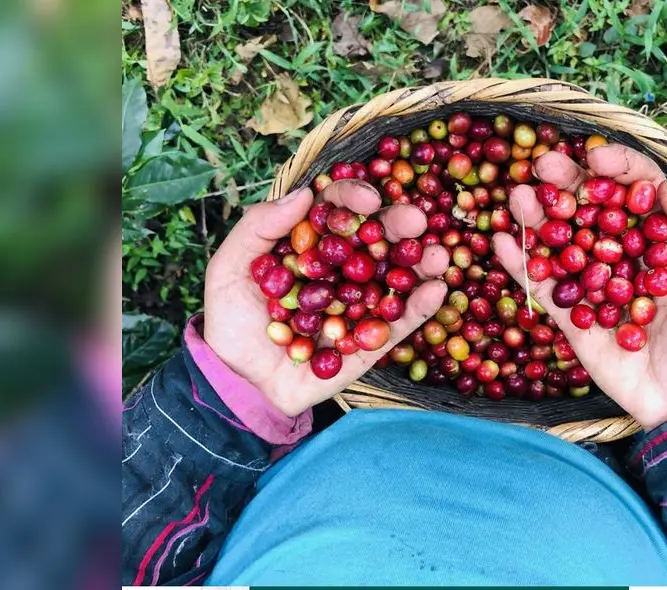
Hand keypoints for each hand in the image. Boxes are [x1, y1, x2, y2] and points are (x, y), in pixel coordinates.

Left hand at [204, 180, 448, 416]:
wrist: (239, 384)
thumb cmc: (232, 324)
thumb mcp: (228, 269)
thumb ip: (258, 228)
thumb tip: (305, 194)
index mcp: (310, 244)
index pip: (335, 212)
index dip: (352, 199)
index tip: (365, 199)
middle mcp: (341, 269)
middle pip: (375, 238)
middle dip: (398, 225)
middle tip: (415, 219)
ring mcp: (360, 304)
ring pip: (396, 277)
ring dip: (421, 264)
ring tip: (438, 255)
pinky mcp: (371, 341)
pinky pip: (399, 322)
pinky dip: (420, 307)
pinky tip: (436, 289)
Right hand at [492, 145, 666, 430]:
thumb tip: (662, 187)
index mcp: (664, 239)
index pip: (637, 190)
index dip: (618, 168)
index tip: (596, 157)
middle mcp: (625, 254)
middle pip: (591, 208)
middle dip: (568, 183)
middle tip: (543, 166)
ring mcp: (596, 283)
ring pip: (562, 241)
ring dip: (537, 216)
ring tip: (518, 197)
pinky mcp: (572, 315)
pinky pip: (543, 286)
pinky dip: (521, 263)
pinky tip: (502, 240)